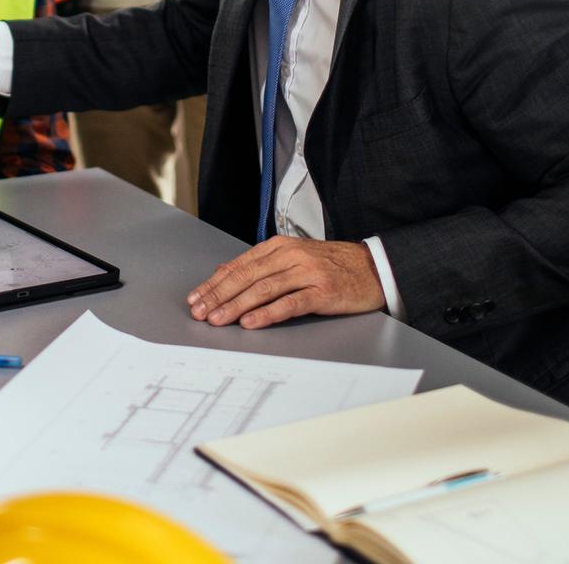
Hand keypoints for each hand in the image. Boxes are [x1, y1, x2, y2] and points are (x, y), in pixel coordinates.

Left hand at [185, 237, 384, 329]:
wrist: (372, 267)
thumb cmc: (331, 265)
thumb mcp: (293, 257)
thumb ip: (262, 266)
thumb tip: (225, 275)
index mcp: (279, 246)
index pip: (239, 266)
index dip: (214, 283)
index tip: (196, 298)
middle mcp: (290, 256)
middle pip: (246, 277)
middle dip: (218, 296)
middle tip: (200, 312)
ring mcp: (306, 273)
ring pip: (263, 289)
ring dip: (236, 306)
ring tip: (218, 320)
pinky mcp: (322, 292)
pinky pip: (289, 304)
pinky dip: (267, 313)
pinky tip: (251, 322)